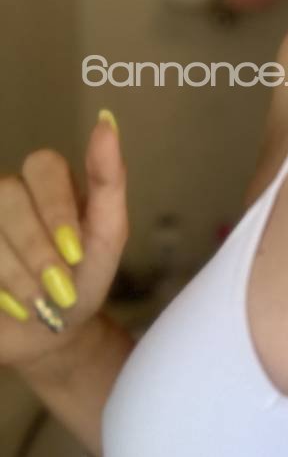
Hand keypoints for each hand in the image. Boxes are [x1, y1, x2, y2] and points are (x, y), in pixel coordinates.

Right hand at [0, 111, 127, 373]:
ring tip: (36, 302)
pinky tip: (9, 303)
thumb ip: (109, 179)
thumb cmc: (82, 281)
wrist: (51, 337)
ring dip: (13, 271)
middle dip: (36, 248)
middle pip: (7, 195)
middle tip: (57, 287)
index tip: (75, 252)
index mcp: (46, 181)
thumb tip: (105, 119)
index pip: (43, 166)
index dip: (57, 210)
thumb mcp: (108, 235)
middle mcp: (7, 192)